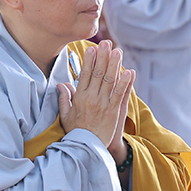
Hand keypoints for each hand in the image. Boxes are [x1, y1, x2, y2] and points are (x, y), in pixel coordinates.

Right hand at [58, 41, 134, 160]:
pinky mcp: (113, 111)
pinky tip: (129, 72)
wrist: (86, 147)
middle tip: (107, 43)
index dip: (89, 61)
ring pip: (109, 80)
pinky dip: (125, 82)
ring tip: (118, 51)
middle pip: (98, 74)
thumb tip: (62, 85)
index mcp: (79, 98)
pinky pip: (120, 94)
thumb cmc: (75, 131)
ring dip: (114, 64)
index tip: (92, 49)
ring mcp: (103, 104)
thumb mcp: (65, 115)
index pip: (85, 75)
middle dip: (103, 57)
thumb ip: (64, 98)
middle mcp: (91, 98)